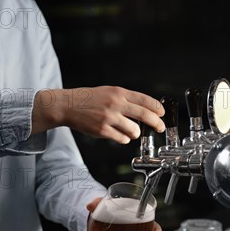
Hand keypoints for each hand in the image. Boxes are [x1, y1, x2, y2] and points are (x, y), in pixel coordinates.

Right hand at [31, 86, 164, 143]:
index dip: (157, 108)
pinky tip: (119, 135)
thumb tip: (143, 110)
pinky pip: (122, 139)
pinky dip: (123, 138)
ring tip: (129, 131)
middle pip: (144, 115)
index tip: (162, 114)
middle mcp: (116, 104)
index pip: (145, 100)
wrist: (67, 105)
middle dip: (156, 123)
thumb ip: (125, 99)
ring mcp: (109, 118)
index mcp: (118, 93)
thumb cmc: (88, 99)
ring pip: (134, 130)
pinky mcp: (102, 130)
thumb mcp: (108, 92)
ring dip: (134, 133)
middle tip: (160, 128)